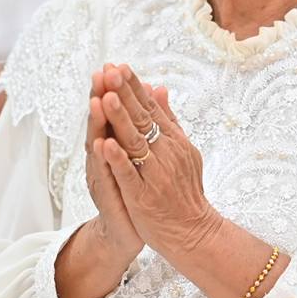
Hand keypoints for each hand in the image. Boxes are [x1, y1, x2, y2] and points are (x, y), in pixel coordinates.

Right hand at [79, 72, 144, 269]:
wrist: (129, 232)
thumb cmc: (135, 191)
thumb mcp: (139, 154)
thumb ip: (142, 122)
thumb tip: (153, 88)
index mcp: (112, 146)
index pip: (111, 113)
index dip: (111, 90)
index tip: (113, 66)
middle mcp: (102, 159)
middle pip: (100, 123)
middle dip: (100, 98)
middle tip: (100, 74)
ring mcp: (102, 177)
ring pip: (98, 146)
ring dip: (98, 123)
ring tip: (99, 101)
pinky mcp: (109, 197)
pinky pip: (105, 176)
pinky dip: (104, 160)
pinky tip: (102, 144)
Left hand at [95, 65, 217, 259]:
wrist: (192, 231)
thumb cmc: (183, 190)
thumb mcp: (181, 149)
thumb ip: (168, 119)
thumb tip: (158, 87)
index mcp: (172, 140)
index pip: (150, 108)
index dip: (133, 87)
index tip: (119, 66)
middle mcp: (166, 152)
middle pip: (141, 118)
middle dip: (124, 94)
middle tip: (109, 71)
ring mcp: (154, 174)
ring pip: (134, 142)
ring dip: (120, 119)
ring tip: (105, 97)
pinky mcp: (144, 195)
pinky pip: (129, 175)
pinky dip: (117, 159)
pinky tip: (104, 144)